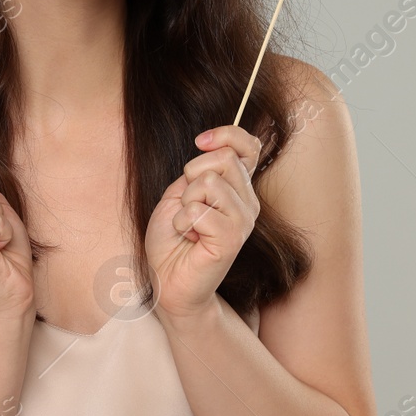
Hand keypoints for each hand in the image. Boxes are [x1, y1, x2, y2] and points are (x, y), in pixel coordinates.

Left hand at [144, 125, 261, 319]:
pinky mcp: (232, 238)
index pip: (248, 146)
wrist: (167, 280)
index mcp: (238, 188)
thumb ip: (199, 170)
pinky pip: (198, 210)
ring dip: (185, 203)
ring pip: (209, 181)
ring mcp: (243, 220)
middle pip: (224, 158)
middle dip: (192, 175)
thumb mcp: (181, 193)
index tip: (201, 141)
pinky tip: (189, 239)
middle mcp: (248, 202)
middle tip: (187, 205)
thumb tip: (211, 142)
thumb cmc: (172, 239)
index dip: (226, 135)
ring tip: (188, 225)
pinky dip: (182, 222)